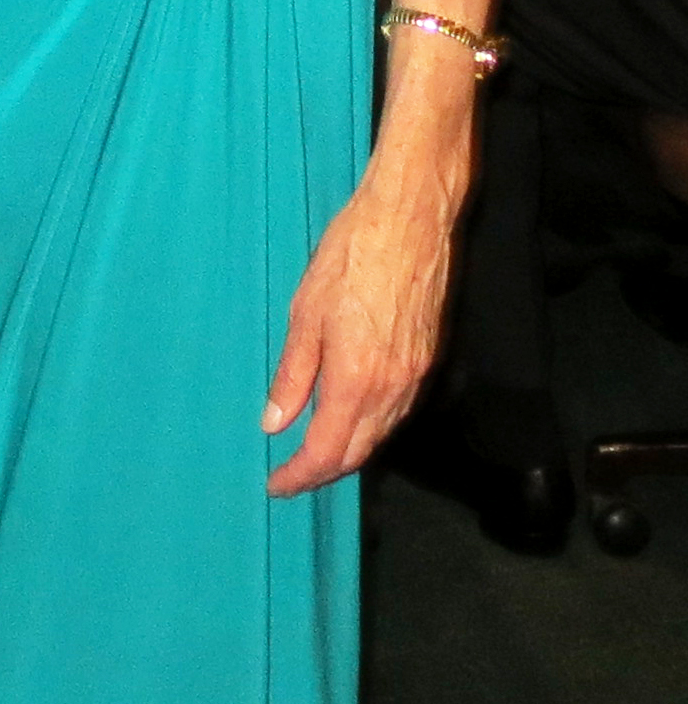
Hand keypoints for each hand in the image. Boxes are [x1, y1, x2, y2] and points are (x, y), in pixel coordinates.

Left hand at [262, 128, 465, 495]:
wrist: (411, 217)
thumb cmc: (350, 255)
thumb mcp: (306, 312)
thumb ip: (293, 374)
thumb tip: (274, 424)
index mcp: (355, 380)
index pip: (327, 452)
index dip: (299, 476)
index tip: (275, 485)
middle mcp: (392, 390)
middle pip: (358, 452)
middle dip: (323, 471)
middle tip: (290, 475)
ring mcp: (416, 376)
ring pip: (381, 435)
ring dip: (349, 452)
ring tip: (315, 452)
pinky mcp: (430, 359)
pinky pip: (398, 412)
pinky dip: (372, 427)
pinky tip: (352, 418)